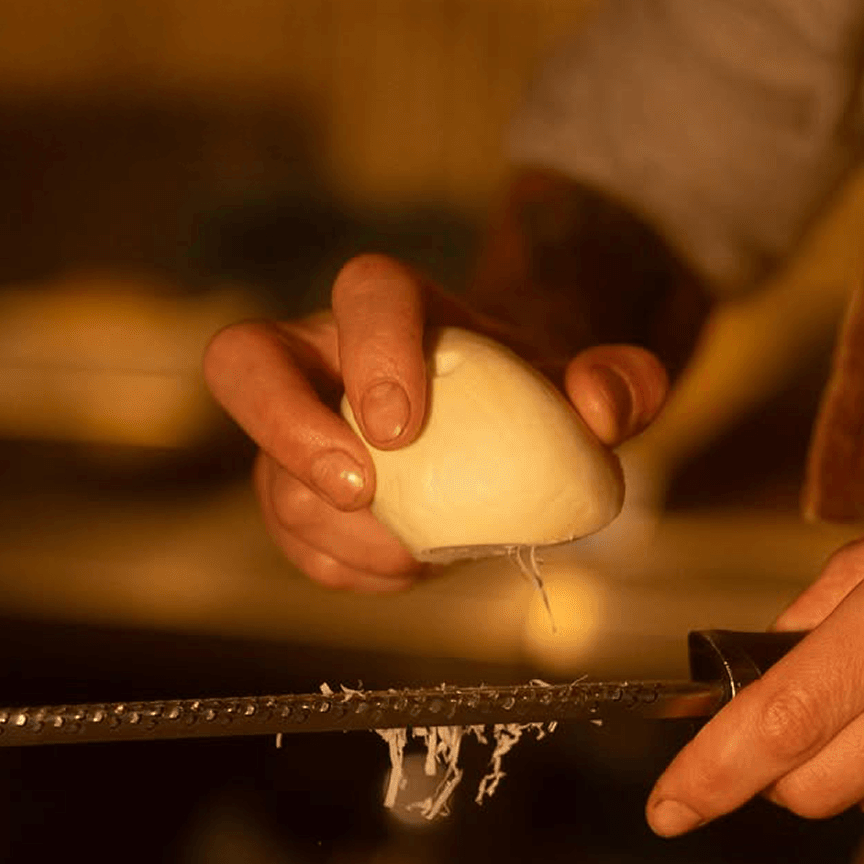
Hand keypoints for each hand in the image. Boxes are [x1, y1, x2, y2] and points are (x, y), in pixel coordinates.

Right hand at [202, 252, 672, 592]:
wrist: (501, 440)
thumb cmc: (534, 399)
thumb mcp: (592, 385)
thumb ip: (621, 383)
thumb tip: (599, 404)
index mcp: (394, 305)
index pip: (365, 293)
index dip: (373, 353)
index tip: (405, 428)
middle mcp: (320, 354)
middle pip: (241, 359)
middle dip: (284, 427)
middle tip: (356, 489)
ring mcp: (292, 426)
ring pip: (267, 473)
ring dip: (336, 528)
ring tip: (414, 553)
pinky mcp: (288, 491)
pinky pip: (288, 538)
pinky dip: (345, 567)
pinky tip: (404, 570)